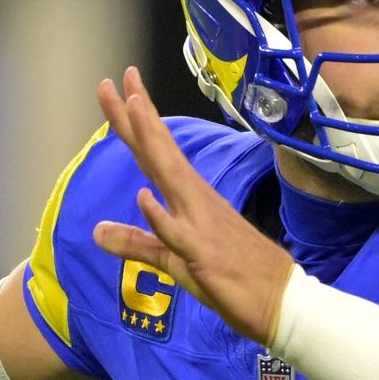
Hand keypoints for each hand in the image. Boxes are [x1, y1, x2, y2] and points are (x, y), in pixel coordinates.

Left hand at [91, 66, 294, 344]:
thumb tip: (96, 231)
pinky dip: (161, 215)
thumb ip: (136, 244)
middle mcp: (195, 203)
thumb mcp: (176, 261)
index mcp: (190, 200)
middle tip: (118, 78)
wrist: (282, 302)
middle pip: (160, 153)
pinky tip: (145, 196)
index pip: (156, 154)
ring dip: (152, 142)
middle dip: (137, 115)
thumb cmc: (235, 278)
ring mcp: (201, 225)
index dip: (136, 121)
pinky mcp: (204, 255)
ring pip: (170, 177)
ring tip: (135, 108)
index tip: (120, 86)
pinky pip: (178, 234)